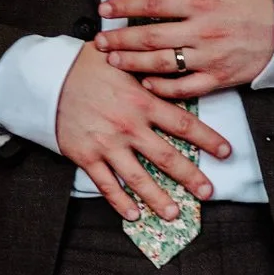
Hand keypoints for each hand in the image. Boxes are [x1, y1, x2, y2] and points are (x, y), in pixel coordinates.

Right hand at [55, 35, 229, 222]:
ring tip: (173, 213)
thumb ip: (153, 68)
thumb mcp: (126, 59)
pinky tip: (134, 215)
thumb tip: (181, 66)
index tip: (226, 152)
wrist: (48, 79)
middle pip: (166, 157)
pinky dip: (119, 202)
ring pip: (137, 177)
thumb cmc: (87, 66)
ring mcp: (106, 144)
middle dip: (190, 177)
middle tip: (208, 192)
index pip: (183, 125)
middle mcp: (128, 127)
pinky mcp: (85, 156)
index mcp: (142, 102)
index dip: (208, 140)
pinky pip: (105, 184)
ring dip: (157, 198)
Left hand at [96, 0, 273, 100]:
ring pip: (161, 64)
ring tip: (112, 60)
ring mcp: (209, 57)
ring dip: (132, 63)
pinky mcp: (217, 78)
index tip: (103, 8)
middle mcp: (203, 31)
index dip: (125, 6)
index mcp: (204, 3)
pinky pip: (184, 88)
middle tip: (97, 41)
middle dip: (120, 39)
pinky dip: (162, 87)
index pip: (155, 3)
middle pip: (150, 37)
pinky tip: (143, 82)